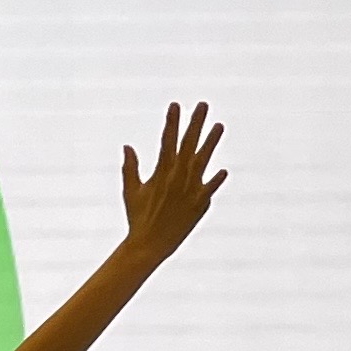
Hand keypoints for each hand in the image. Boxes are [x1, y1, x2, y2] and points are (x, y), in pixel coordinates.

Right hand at [118, 100, 228, 264]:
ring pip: (203, 160)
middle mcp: (178, 177)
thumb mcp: (131, 192)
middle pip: (188, 144)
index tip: (176, 105)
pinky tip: (223, 170)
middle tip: (203, 105)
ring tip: (219, 125)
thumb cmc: (138, 218)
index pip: (167, 141)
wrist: (149, 245)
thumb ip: (130, 168)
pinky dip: (216, 179)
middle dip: (195, 123)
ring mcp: (191, 190)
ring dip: (211, 142)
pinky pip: (211, 187)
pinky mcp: (200, 203)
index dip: (172, 122)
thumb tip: (127, 147)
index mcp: (161, 172)